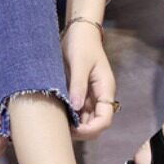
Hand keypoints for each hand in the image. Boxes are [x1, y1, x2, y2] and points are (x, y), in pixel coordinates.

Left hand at [62, 22, 116, 138]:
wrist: (78, 32)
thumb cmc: (81, 44)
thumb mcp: (80, 63)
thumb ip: (78, 85)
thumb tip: (76, 107)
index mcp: (105, 89)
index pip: (105, 119)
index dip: (92, 129)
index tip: (75, 129)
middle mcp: (99, 97)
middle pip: (96, 124)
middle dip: (82, 131)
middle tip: (63, 130)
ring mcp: (90, 97)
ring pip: (86, 120)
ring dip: (75, 126)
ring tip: (58, 124)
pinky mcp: (80, 94)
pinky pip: (78, 112)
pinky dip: (70, 117)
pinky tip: (58, 116)